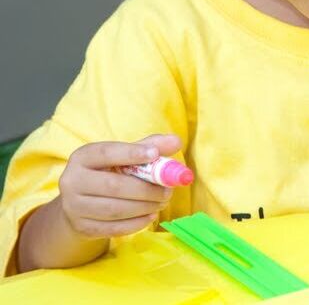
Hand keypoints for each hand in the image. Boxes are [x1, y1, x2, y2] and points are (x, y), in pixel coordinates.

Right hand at [56, 134, 180, 237]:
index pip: (105, 153)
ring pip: (114, 209)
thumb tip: (175, 141)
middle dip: (146, 190)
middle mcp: (71, 181)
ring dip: (144, 207)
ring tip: (162, 202)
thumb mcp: (125, 156)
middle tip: (168, 191)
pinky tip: (150, 216)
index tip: (155, 154)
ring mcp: (73, 207)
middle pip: (113, 186)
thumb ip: (150, 146)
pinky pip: (113, 228)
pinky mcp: (82, 227)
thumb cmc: (109, 173)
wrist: (82, 203)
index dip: (131, 153)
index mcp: (82, 157)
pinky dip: (136, 223)